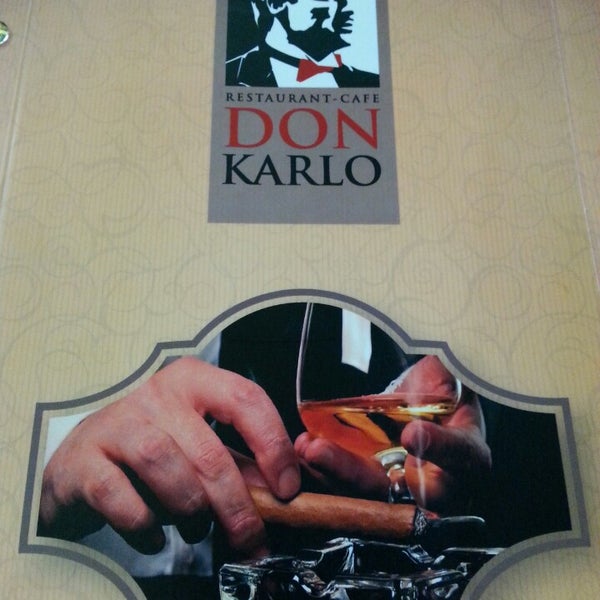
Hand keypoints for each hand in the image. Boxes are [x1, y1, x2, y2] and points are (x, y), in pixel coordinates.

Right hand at [39, 357, 299, 555]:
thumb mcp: (200, 446)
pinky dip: (144, 525)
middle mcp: (157, 393)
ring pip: (166, 466)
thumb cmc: (152, 449)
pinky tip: (154, 537)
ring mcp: (118, 422)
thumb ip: (240, 462)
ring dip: (190, 510)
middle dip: (236, 504)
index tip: (287, 488)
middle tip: (249, 537)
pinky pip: (120, 496)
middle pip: (209, 450)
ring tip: (196, 528)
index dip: (273, 445)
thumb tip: (283, 492)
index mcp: (194, 381)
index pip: (246, 399)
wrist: (81, 460)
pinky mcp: (85, 458)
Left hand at [295, 356, 490, 513]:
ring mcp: (400, 483)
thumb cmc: (445, 387)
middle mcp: (436, 479)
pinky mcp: (372, 479)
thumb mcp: (452, 373)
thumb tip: (444, 353)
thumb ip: (449, 368)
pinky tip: (304, 448)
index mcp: (468, 453)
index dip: (440, 449)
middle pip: (401, 490)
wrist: (425, 398)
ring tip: (307, 449)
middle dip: (356, 474)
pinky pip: (347, 483)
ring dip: (332, 472)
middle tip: (323, 452)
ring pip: (367, 490)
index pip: (462, 456)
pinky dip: (324, 467)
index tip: (411, 434)